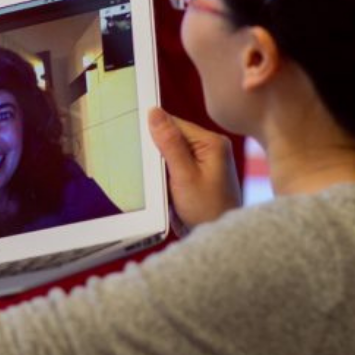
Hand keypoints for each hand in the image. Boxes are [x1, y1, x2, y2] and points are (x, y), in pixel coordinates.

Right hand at [149, 107, 240, 229]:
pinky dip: (163, 177)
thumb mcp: (184, 176)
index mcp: (212, 143)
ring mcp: (202, 164)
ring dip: (158, 167)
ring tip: (158, 183)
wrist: (218, 241)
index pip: (175, 124)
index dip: (153, 132)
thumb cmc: (207, 211)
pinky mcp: (194, 177)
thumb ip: (169, 143)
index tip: (136, 142)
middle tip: (148, 170)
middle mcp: (209, 149)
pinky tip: (161, 189)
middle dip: (156, 153)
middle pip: (171, 138)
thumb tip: (154, 112)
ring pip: (169, 155)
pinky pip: (172, 168)